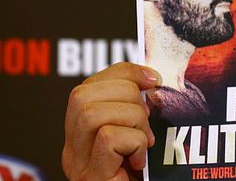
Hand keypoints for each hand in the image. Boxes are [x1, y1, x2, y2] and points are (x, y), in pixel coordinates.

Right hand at [62, 62, 160, 180]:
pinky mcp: (92, 177)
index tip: (154, 79)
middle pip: (82, 93)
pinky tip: (140, 158)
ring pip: (93, 112)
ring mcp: (78, 164)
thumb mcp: (141, 137)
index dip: (123, 73)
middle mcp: (72, 148)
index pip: (89, 85)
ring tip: (145, 141)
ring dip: (133, 119)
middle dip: (126, 94)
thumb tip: (153, 82)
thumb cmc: (147, 175)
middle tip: (148, 119)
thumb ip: (138, 112)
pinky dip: (134, 141)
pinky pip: (109, 138)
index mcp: (82, 133)